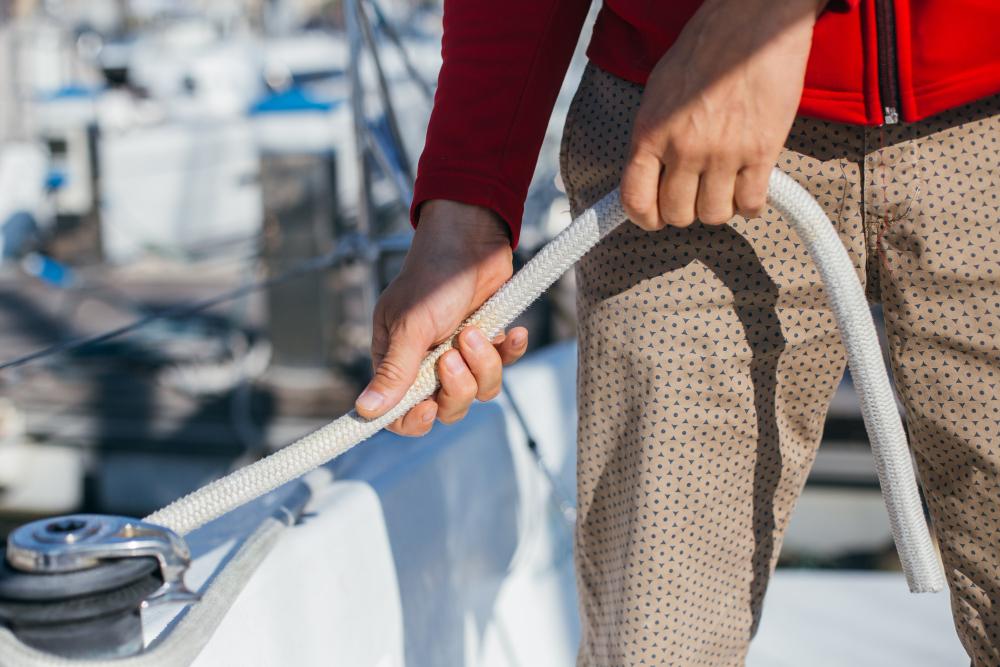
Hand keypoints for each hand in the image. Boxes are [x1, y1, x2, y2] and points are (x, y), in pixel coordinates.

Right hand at [355, 199, 528, 435]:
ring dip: (484, 364)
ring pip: (479, 390)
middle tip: (454, 353)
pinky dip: (510, 351)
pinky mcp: (488, 341)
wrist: (471, 238)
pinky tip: (512, 332)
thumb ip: (394, 371)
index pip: (399, 412)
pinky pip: (504, 366)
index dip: (415, 419)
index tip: (428, 405)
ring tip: (477, 331)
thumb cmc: (432, 275)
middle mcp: (426, 363)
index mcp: (396, 360)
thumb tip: (365, 411)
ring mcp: (459, 353)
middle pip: (446, 407)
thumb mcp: (410, 326)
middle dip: (457, 386)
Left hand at [621, 0, 828, 228]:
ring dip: (719, 207)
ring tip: (723, 188)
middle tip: (695, 194)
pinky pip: (751, 203)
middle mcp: (684, 147)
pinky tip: (750, 188)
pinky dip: (751, 204)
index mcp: (652, 131)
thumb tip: (648, 170)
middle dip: (686, 210)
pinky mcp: (761, 151)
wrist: (756, 19)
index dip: (644, 218)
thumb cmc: (708, 47)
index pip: (636, 199)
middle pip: (678, 214)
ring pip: (714, 215)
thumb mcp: (660, 89)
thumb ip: (653, 134)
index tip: (654, 218)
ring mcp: (723, 152)